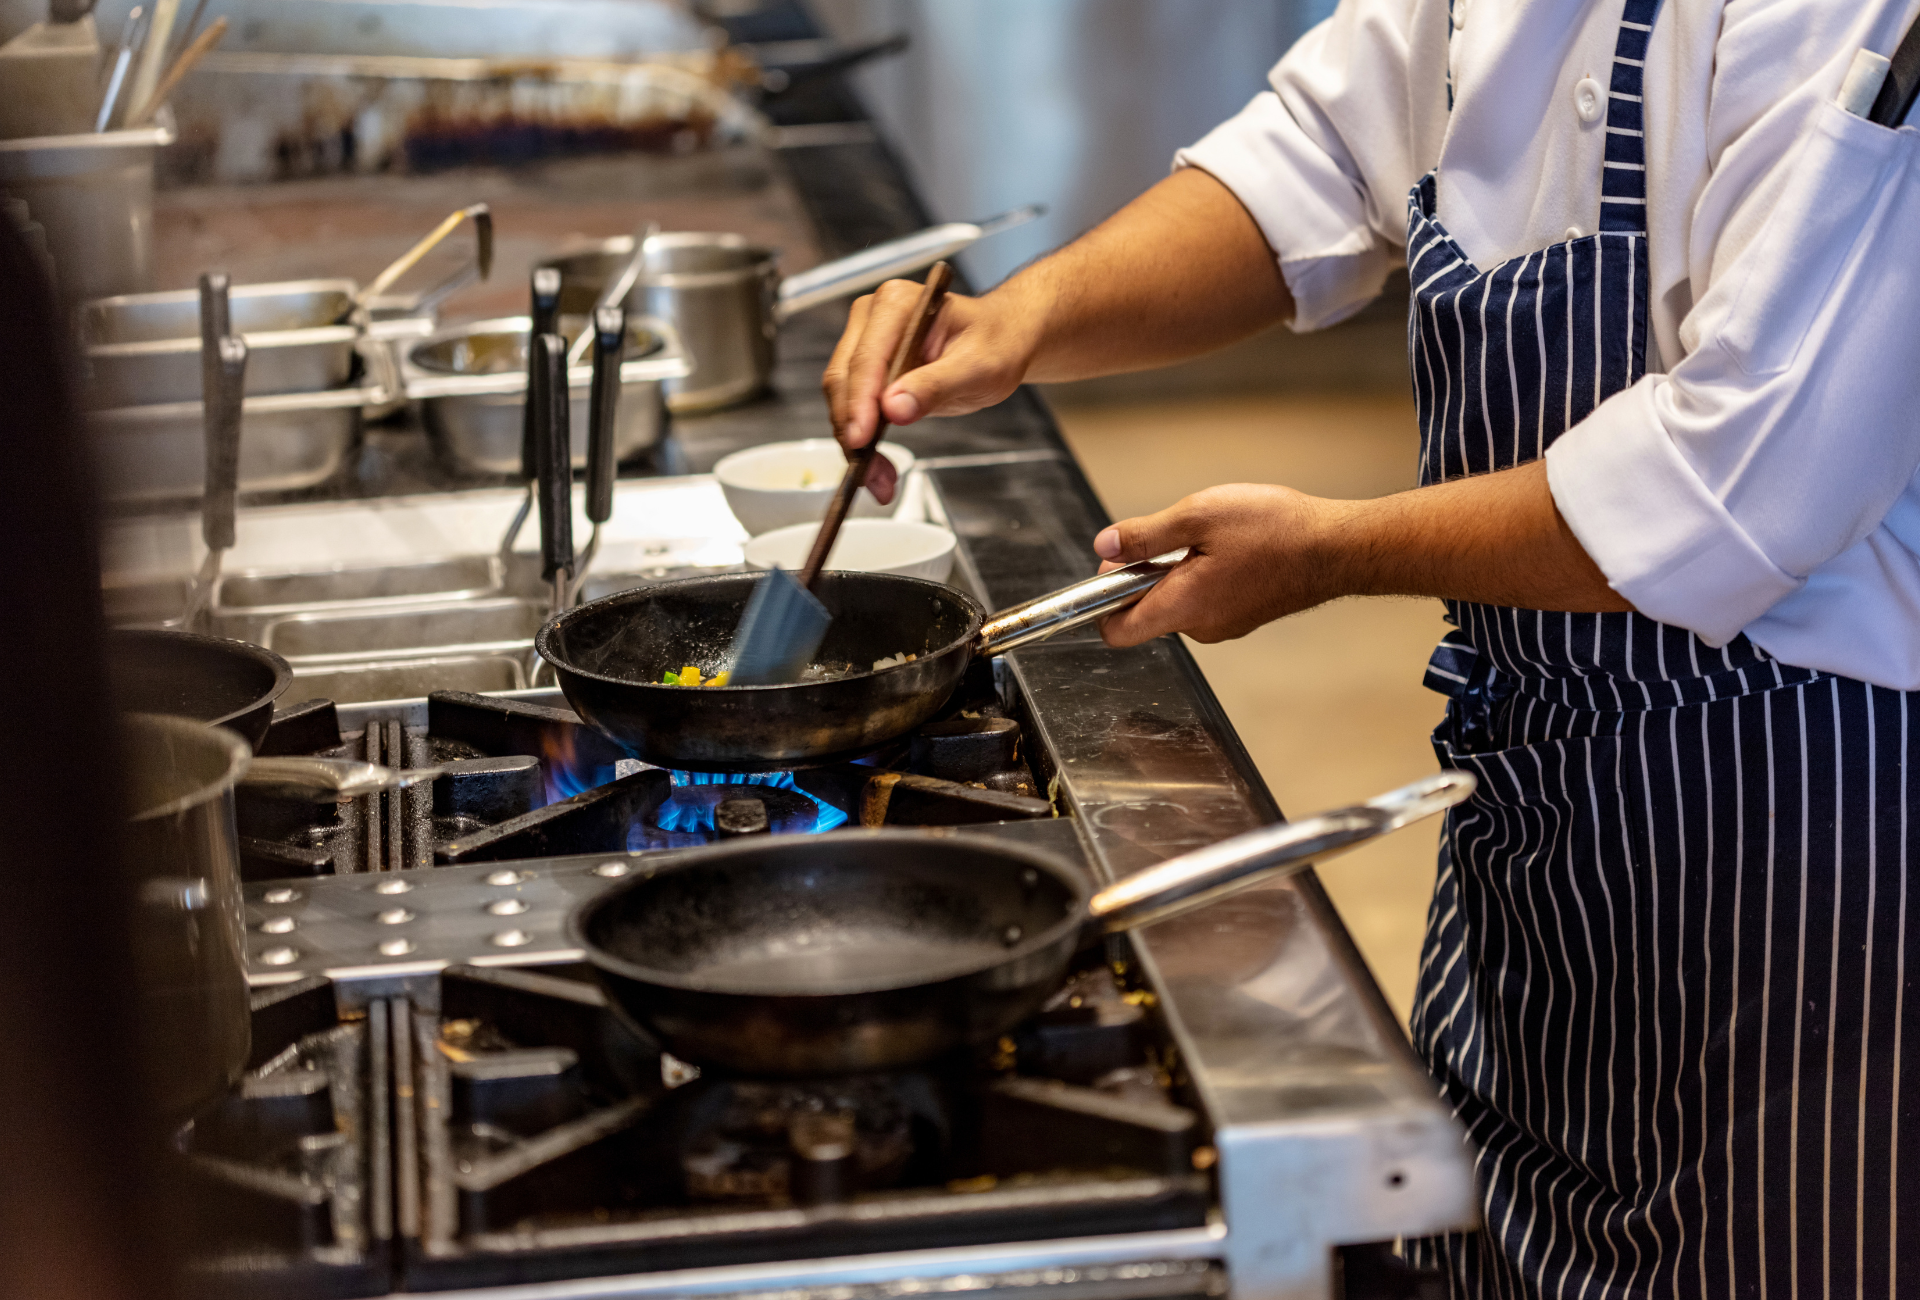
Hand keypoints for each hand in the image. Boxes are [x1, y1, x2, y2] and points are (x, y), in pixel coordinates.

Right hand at [822, 281, 1039, 502]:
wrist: (1001, 341)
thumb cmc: (996, 345)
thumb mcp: (977, 368)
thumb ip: (935, 386)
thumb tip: (892, 408)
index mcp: (897, 303)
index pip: (866, 358)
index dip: (859, 403)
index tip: (860, 440)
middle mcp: (872, 316)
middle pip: (845, 379)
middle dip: (854, 431)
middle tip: (872, 476)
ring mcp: (865, 340)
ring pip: (843, 397)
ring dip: (855, 442)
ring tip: (879, 479)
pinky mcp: (866, 367)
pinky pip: (853, 406)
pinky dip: (863, 439)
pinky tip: (878, 467)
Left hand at [1091, 484, 1338, 646]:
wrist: (1338, 548)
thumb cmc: (1275, 531)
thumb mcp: (1198, 516)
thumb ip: (1145, 535)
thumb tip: (1104, 547)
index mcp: (1182, 607)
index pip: (1117, 631)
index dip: (1101, 602)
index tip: (1111, 568)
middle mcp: (1200, 627)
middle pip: (1146, 609)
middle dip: (1145, 572)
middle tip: (1171, 533)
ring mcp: (1224, 625)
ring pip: (1177, 600)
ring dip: (1177, 569)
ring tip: (1209, 535)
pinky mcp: (1243, 615)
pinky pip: (1205, 598)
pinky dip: (1203, 573)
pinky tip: (1230, 546)